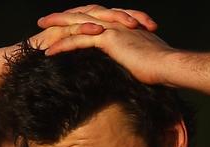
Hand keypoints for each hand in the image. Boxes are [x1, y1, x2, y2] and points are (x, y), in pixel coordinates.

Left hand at [31, 6, 172, 84]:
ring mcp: (111, 28)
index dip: (79, 20)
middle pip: (82, 16)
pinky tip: (49, 52)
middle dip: (62, 18)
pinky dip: (63, 46)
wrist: (169, 65)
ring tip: (40, 31)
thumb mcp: (142, 60)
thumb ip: (131, 58)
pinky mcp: (108, 39)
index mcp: (122, 26)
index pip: (95, 19)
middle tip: (44, 20)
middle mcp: (115, 22)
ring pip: (77, 25)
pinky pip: (79, 41)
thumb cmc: (161, 68)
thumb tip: (128, 67)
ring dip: (56, 28)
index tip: (65, 24)